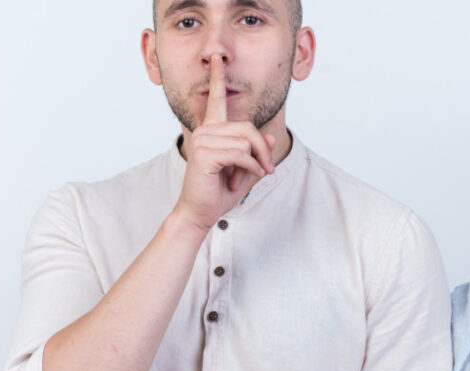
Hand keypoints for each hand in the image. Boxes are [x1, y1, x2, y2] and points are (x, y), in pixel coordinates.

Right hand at [172, 54, 276, 231]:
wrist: (200, 213)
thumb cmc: (219, 192)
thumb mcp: (245, 169)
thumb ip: (256, 152)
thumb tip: (268, 136)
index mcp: (211, 130)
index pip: (216, 99)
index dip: (217, 78)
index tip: (217, 59)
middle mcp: (205, 130)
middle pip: (248, 127)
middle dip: (262, 151)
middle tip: (266, 170)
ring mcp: (203, 140)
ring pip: (246, 141)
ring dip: (255, 163)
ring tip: (247, 177)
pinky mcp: (205, 153)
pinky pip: (241, 154)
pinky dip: (249, 169)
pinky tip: (241, 180)